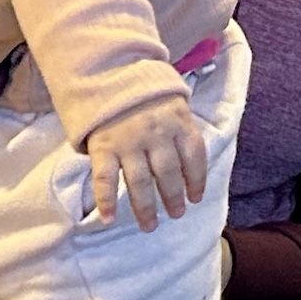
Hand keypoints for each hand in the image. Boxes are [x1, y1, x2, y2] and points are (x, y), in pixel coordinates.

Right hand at [85, 93, 206, 231]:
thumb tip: (191, 170)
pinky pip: (104, 178)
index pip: (194, 156)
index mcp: (178, 122)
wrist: (110, 74)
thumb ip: (181, 133)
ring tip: (150, 225)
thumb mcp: (174, 105)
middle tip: (176, 215)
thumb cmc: (148, 95)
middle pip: (168, 173)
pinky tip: (108, 219)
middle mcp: (156, 134)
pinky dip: (105, 200)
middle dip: (173, 197)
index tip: (195, 198)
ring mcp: (129, 141)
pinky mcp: (103, 147)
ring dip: (145, 207)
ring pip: (140, 181)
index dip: (197, 179)